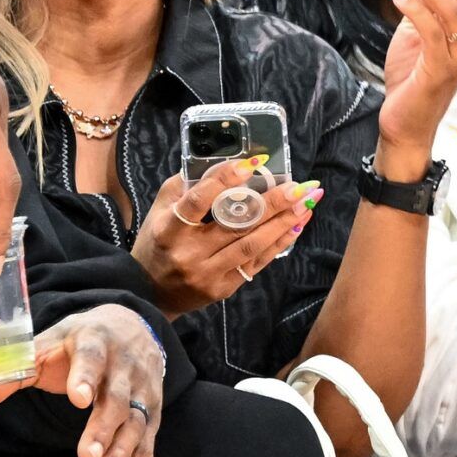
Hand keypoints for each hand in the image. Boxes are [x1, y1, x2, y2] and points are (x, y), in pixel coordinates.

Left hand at [0, 305, 166, 456]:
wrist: (128, 326)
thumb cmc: (71, 343)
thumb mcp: (37, 350)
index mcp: (91, 341)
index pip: (90, 357)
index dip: (85, 377)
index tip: (77, 399)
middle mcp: (123, 366)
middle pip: (116, 398)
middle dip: (102, 428)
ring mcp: (142, 392)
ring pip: (136, 424)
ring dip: (122, 453)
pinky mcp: (152, 416)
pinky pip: (146, 448)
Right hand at [131, 163, 317, 315]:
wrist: (150, 293)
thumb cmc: (156, 243)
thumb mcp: (158, 212)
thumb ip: (184, 187)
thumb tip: (218, 163)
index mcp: (169, 230)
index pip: (198, 201)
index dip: (225, 180)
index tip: (252, 163)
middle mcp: (189, 253)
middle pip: (236, 224)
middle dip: (272, 203)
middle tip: (299, 185)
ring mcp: (208, 273)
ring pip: (252, 244)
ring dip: (284, 222)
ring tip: (306, 202)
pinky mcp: (224, 288)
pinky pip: (257, 262)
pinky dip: (279, 242)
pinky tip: (296, 225)